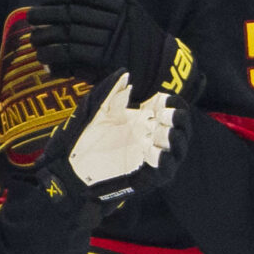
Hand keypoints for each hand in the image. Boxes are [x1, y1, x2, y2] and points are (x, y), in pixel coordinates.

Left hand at [27, 0, 201, 105]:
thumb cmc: (139, 43)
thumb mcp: (131, 15)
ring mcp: (111, 39)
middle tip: (31, 16)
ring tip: (33, 39)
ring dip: (46, 35)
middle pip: (73, 12)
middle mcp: (116, 18)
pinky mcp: (105, 59)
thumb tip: (68, 2)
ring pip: (69, 32)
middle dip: (47, 13)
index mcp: (122, 4)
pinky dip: (54, 55)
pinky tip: (43, 57)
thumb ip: (107, 5)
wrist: (160, 70)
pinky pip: (71, 53)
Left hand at [34, 72, 182, 212]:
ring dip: (174, 138)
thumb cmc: (83, 141)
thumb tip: (126, 75)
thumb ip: (112, 93)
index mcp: (145, 120)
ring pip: (180, 147)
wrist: (70, 169)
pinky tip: (152, 151)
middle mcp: (153, 137)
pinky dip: (164, 159)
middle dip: (177, 119)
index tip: (159, 99)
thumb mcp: (97, 112)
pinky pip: (167, 169)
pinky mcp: (149, 177)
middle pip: (182, 126)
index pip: (173, 107)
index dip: (172, 102)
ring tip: (160, 133)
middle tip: (162, 115)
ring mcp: (153, 157)